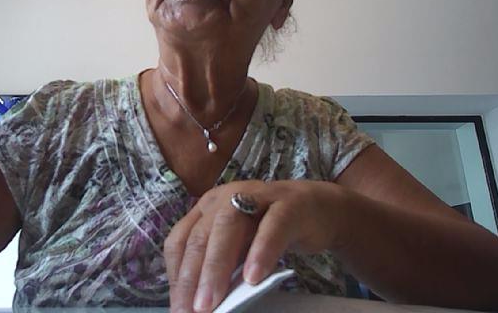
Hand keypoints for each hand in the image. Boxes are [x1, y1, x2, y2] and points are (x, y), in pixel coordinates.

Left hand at [163, 179, 350, 312]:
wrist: (320, 209)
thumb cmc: (272, 230)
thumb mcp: (240, 245)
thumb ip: (221, 264)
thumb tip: (198, 301)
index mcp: (208, 207)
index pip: (181, 239)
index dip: (176, 274)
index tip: (177, 307)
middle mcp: (226, 197)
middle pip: (201, 235)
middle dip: (192, 277)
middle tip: (190, 311)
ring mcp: (256, 197)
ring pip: (228, 227)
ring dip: (216, 267)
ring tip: (212, 302)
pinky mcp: (288, 205)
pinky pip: (271, 227)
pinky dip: (260, 252)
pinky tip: (253, 278)